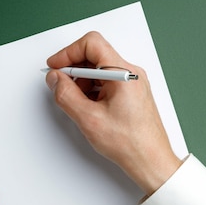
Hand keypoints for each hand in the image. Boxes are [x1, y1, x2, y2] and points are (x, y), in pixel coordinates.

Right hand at [45, 31, 181, 194]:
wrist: (150, 161)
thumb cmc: (130, 143)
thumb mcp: (89, 119)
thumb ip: (66, 95)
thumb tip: (55, 79)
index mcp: (124, 73)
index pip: (91, 44)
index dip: (68, 52)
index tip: (55, 66)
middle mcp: (131, 74)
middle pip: (95, 55)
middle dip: (74, 69)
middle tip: (61, 85)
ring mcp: (133, 83)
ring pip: (100, 69)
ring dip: (82, 81)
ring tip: (76, 102)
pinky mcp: (131, 94)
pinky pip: (107, 82)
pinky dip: (93, 90)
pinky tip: (88, 107)